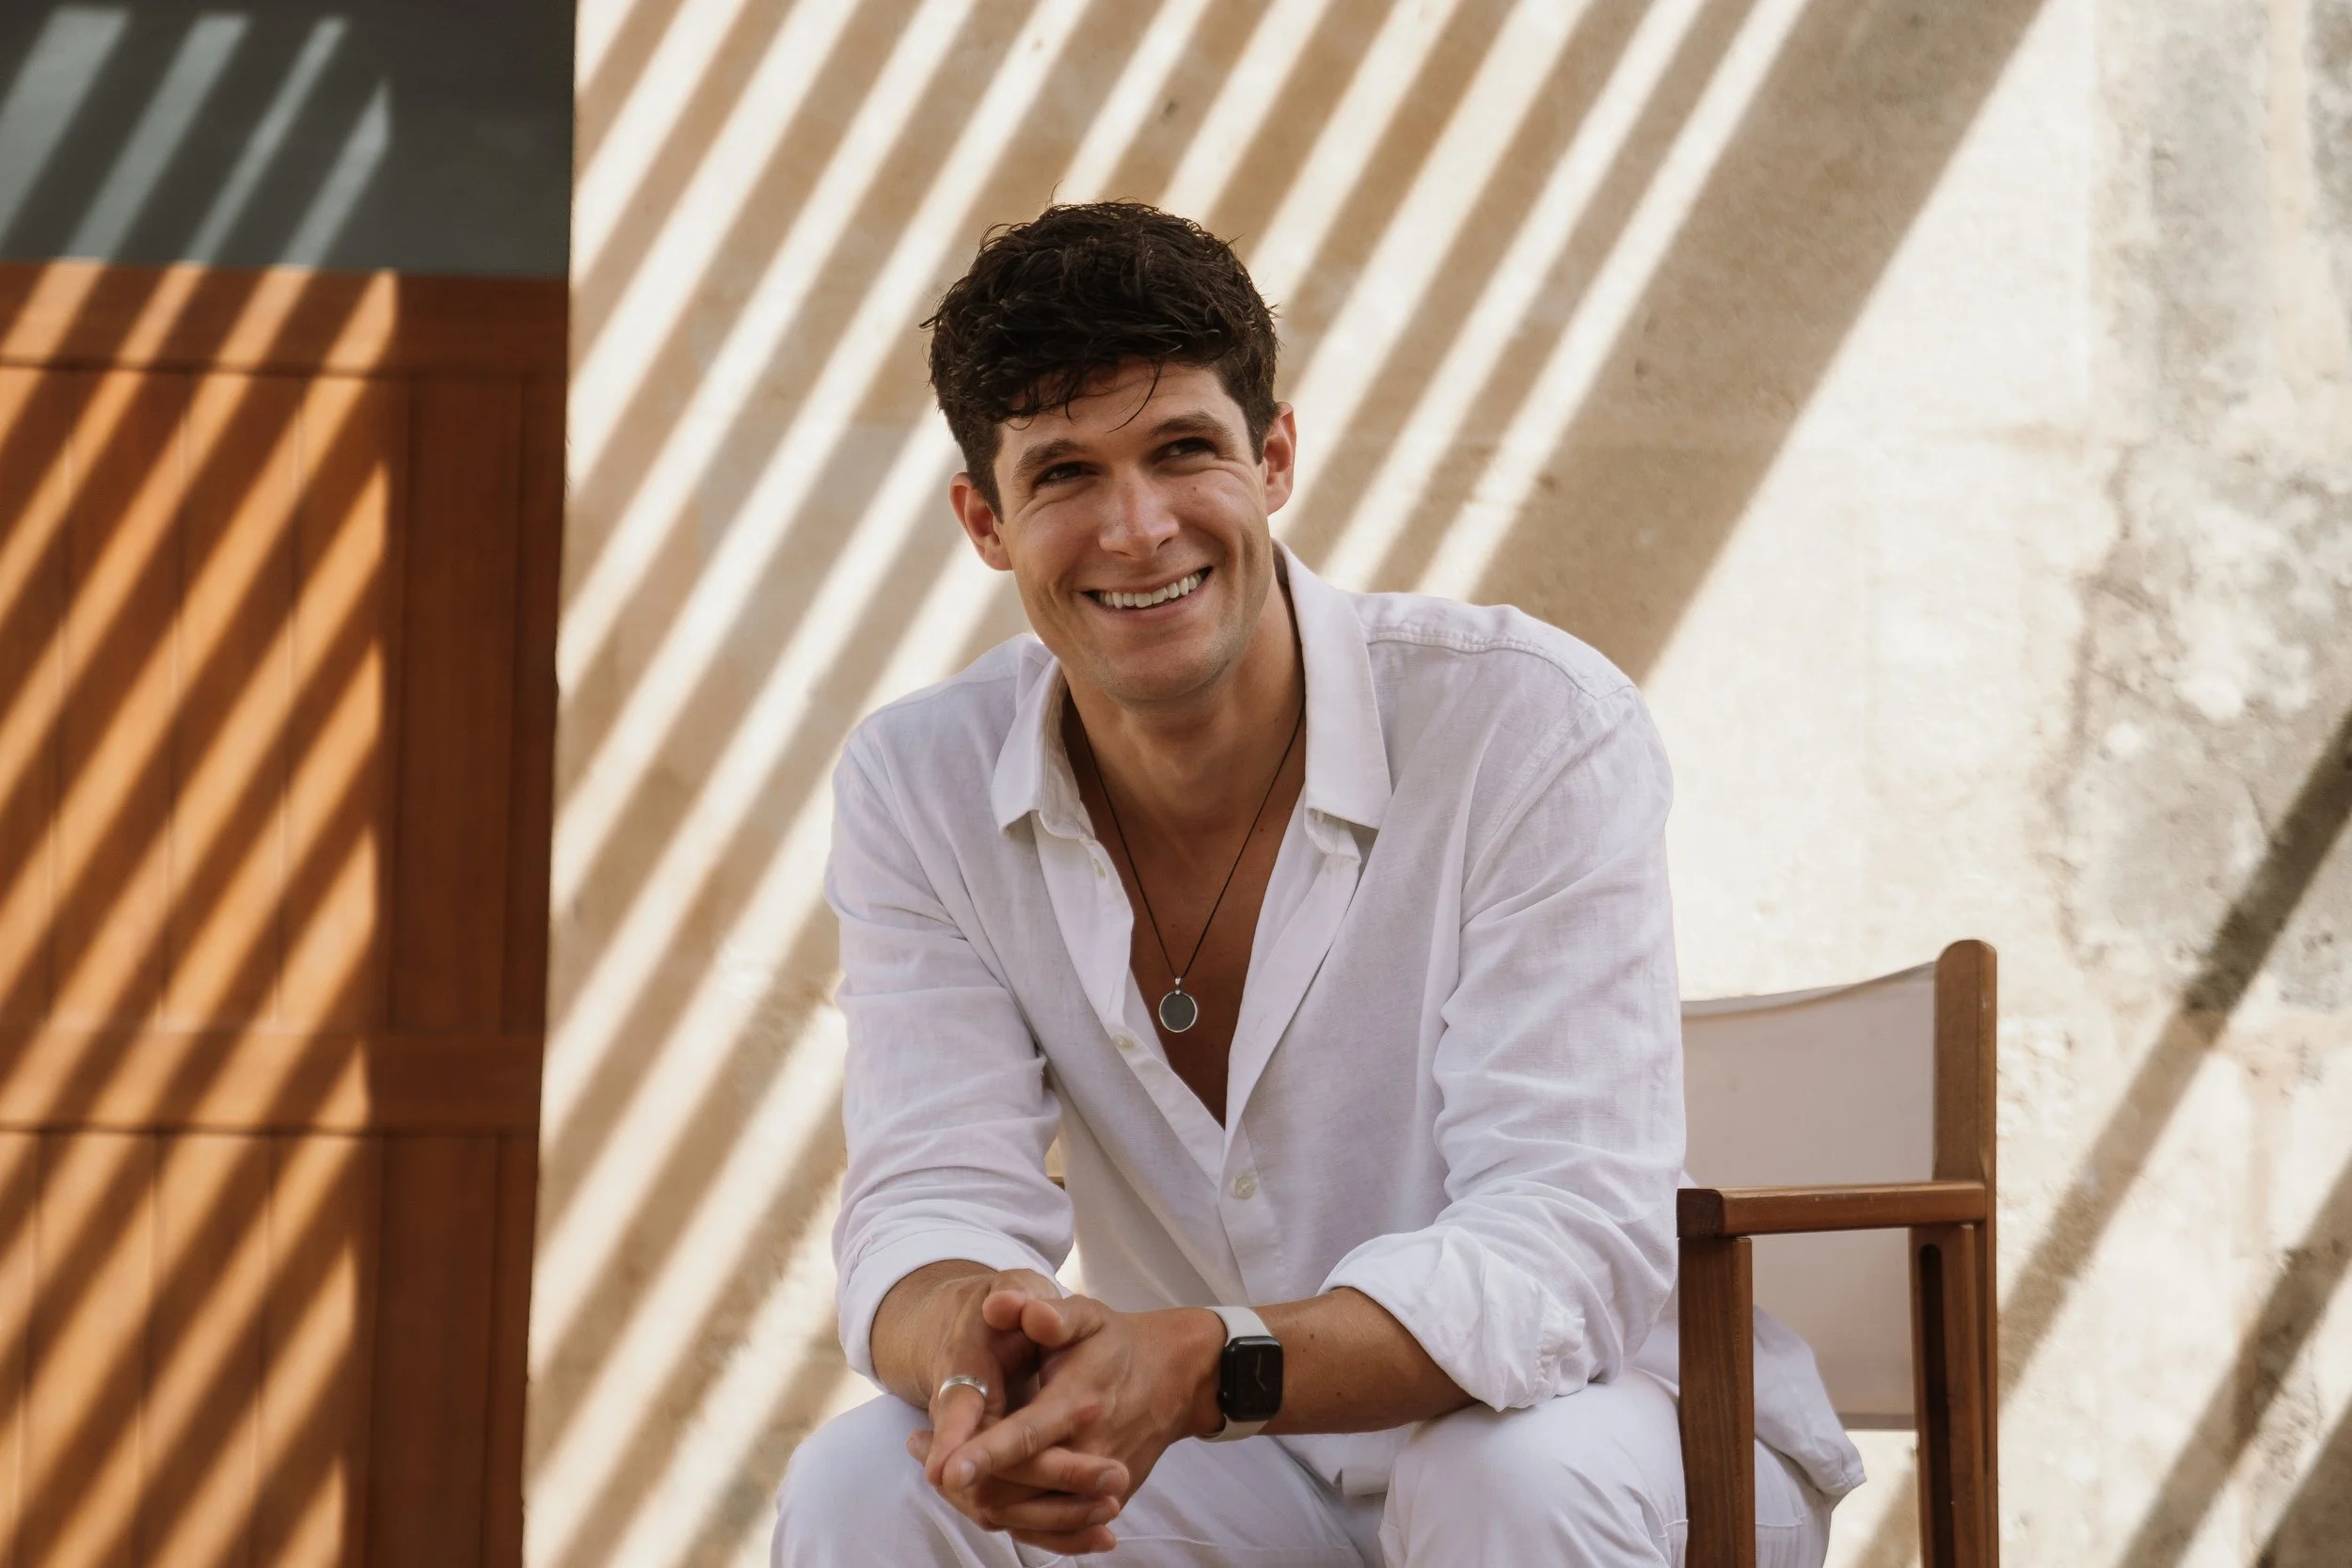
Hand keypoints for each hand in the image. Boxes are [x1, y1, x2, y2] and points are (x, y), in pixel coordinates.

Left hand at [933, 1294, 1222, 1553]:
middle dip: (965, 1478)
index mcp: (1081, 1401)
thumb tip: (1007, 1305)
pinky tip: (977, 1488)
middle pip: (1019, 1486)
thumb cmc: (1117, 1343)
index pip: (1028, 1436)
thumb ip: (1048, 1313)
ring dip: (977, 1498)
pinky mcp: (1106, 1502)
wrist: (1174, 1379)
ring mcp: (1101, 1483)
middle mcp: (1093, 1450)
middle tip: (917, 1449)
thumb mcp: (1086, 1315)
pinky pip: (1050, 1525)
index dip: (986, 1454)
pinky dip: (1009, 1515)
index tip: (944, 1469)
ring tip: (936, 1463)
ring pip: (1029, 1514)